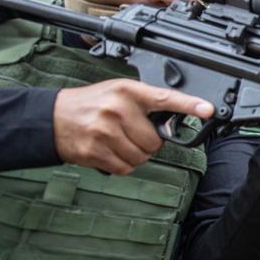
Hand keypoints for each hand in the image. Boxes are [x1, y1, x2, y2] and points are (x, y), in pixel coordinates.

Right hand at [52, 79, 214, 174]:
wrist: (51, 118)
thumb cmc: (90, 104)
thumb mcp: (118, 92)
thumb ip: (145, 103)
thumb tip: (174, 120)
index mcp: (128, 92)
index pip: (165, 98)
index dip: (189, 105)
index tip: (208, 109)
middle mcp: (117, 109)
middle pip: (155, 141)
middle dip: (147, 143)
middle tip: (129, 133)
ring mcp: (105, 131)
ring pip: (141, 157)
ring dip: (134, 155)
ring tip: (116, 141)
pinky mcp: (95, 151)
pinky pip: (125, 168)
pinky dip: (121, 165)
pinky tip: (108, 152)